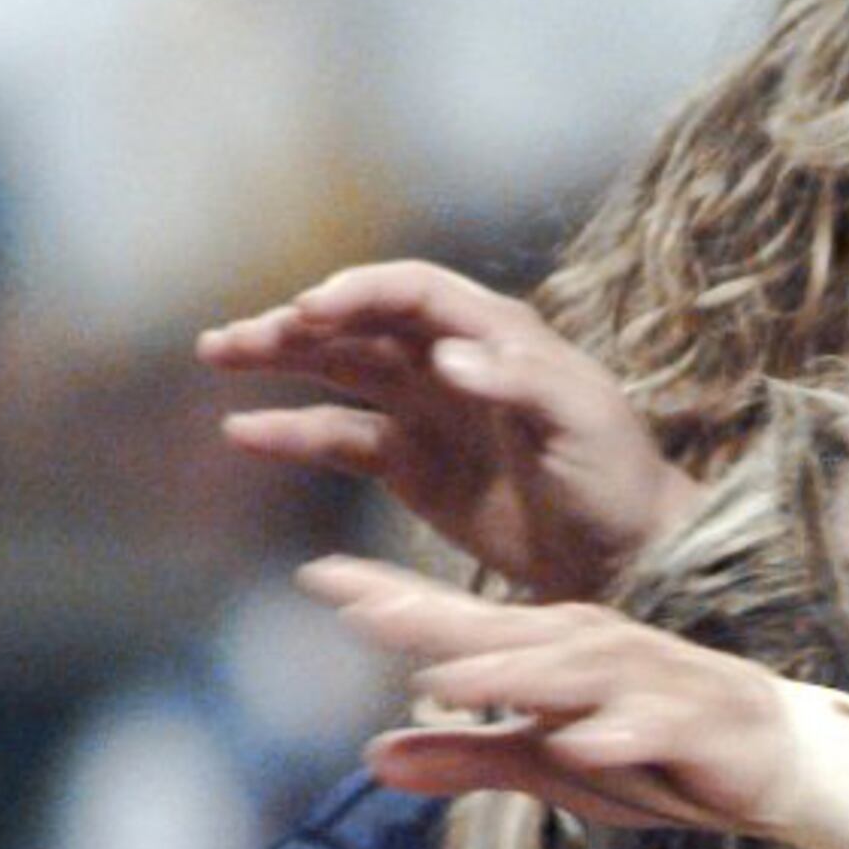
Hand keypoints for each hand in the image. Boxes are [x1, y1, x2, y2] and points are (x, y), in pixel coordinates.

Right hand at [203, 262, 699, 598]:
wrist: (628, 557)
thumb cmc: (617, 480)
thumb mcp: (583, 424)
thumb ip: (521, 383)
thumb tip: (449, 358)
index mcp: (498, 335)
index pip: (413, 291)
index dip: (358, 292)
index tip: (308, 311)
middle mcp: (453, 362)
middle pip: (361, 324)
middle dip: (297, 323)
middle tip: (233, 338)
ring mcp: (428, 412)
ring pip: (340, 371)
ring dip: (280, 360)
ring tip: (220, 354)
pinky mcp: (412, 466)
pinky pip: (342, 439)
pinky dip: (292, 433)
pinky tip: (244, 432)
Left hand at [298, 557, 848, 848]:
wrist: (774, 760)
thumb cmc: (654, 751)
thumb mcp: (546, 761)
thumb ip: (466, 756)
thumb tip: (372, 757)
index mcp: (552, 651)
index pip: (459, 622)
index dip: (392, 603)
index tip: (319, 579)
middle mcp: (594, 651)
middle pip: (504, 633)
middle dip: (436, 621)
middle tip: (363, 607)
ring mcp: (647, 684)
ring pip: (572, 675)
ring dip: (514, 677)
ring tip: (452, 680)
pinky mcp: (695, 725)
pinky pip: (651, 729)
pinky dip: (618, 734)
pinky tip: (582, 743)